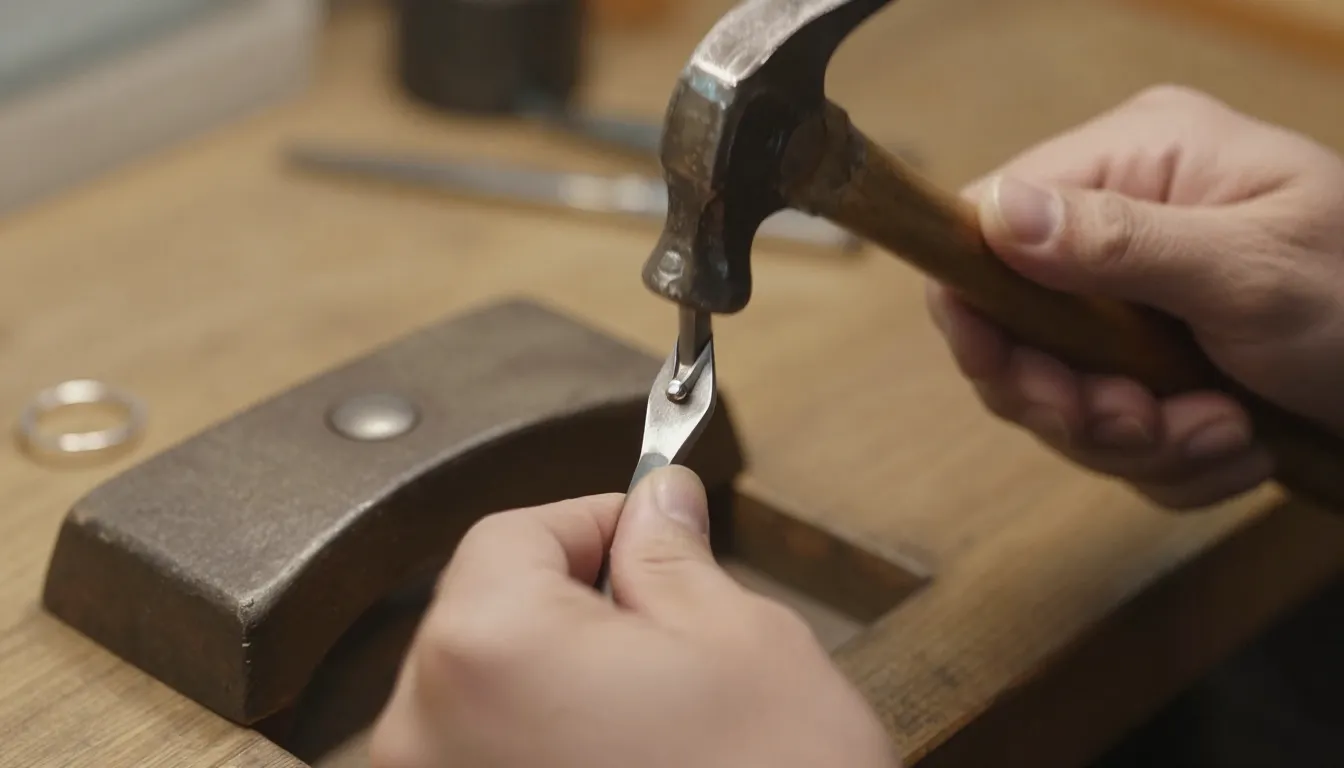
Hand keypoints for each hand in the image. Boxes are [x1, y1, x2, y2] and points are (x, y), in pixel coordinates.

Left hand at [369, 466, 898, 767]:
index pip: (513, 534)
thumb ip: (673, 555)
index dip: (594, 522)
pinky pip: (489, 756)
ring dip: (560, 683)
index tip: (650, 535)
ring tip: (653, 719)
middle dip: (576, 607)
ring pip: (489, 694)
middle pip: (489, 614)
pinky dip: (544, 746)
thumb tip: (657, 503)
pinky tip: (624, 762)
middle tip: (668, 632)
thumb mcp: (742, 641)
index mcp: (487, 649)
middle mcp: (427, 731)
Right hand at [926, 84, 1343, 509]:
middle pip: (1011, 327)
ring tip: (1226, 434)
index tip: (1012, 377)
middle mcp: (1120, 223)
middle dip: (1074, 399)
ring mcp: (1135, 299)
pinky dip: (1173, 461)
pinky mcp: (1155, 363)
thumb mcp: (1253, 271)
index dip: (976, 307)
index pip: (989, 222)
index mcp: (1138, 160)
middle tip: (1144, 426)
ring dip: (1137, 440)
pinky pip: (1114, 433)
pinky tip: (1242, 447)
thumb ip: (1121, 242)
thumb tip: (996, 214)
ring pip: (1061, 395)